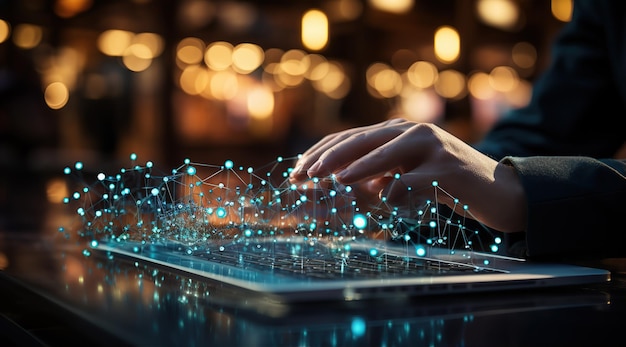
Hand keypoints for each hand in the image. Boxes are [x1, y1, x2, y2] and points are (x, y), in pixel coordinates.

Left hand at [289, 119, 526, 231]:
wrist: (496, 190)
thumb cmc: (444, 182)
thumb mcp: (406, 173)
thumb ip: (378, 172)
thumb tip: (342, 182)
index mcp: (397, 131)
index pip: (350, 138)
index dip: (321, 153)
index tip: (297, 171)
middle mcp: (412, 132)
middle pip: (361, 140)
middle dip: (329, 158)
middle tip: (304, 174)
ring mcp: (432, 147)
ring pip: (385, 153)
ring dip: (357, 167)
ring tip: (334, 180)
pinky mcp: (448, 168)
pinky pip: (413, 181)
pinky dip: (396, 191)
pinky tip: (386, 201)